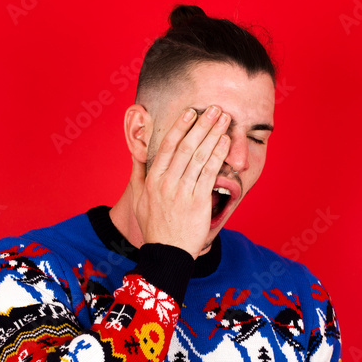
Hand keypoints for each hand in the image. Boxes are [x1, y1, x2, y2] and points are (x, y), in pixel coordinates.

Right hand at [135, 104, 230, 257]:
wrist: (167, 252)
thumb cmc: (154, 226)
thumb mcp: (138, 200)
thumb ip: (137, 174)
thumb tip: (136, 154)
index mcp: (152, 179)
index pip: (168, 146)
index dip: (180, 126)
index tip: (191, 112)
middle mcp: (166, 182)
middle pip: (186, 146)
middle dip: (202, 124)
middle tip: (215, 109)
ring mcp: (182, 191)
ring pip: (200, 156)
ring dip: (213, 134)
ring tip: (225, 119)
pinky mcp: (198, 201)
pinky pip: (210, 173)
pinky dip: (219, 155)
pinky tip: (226, 142)